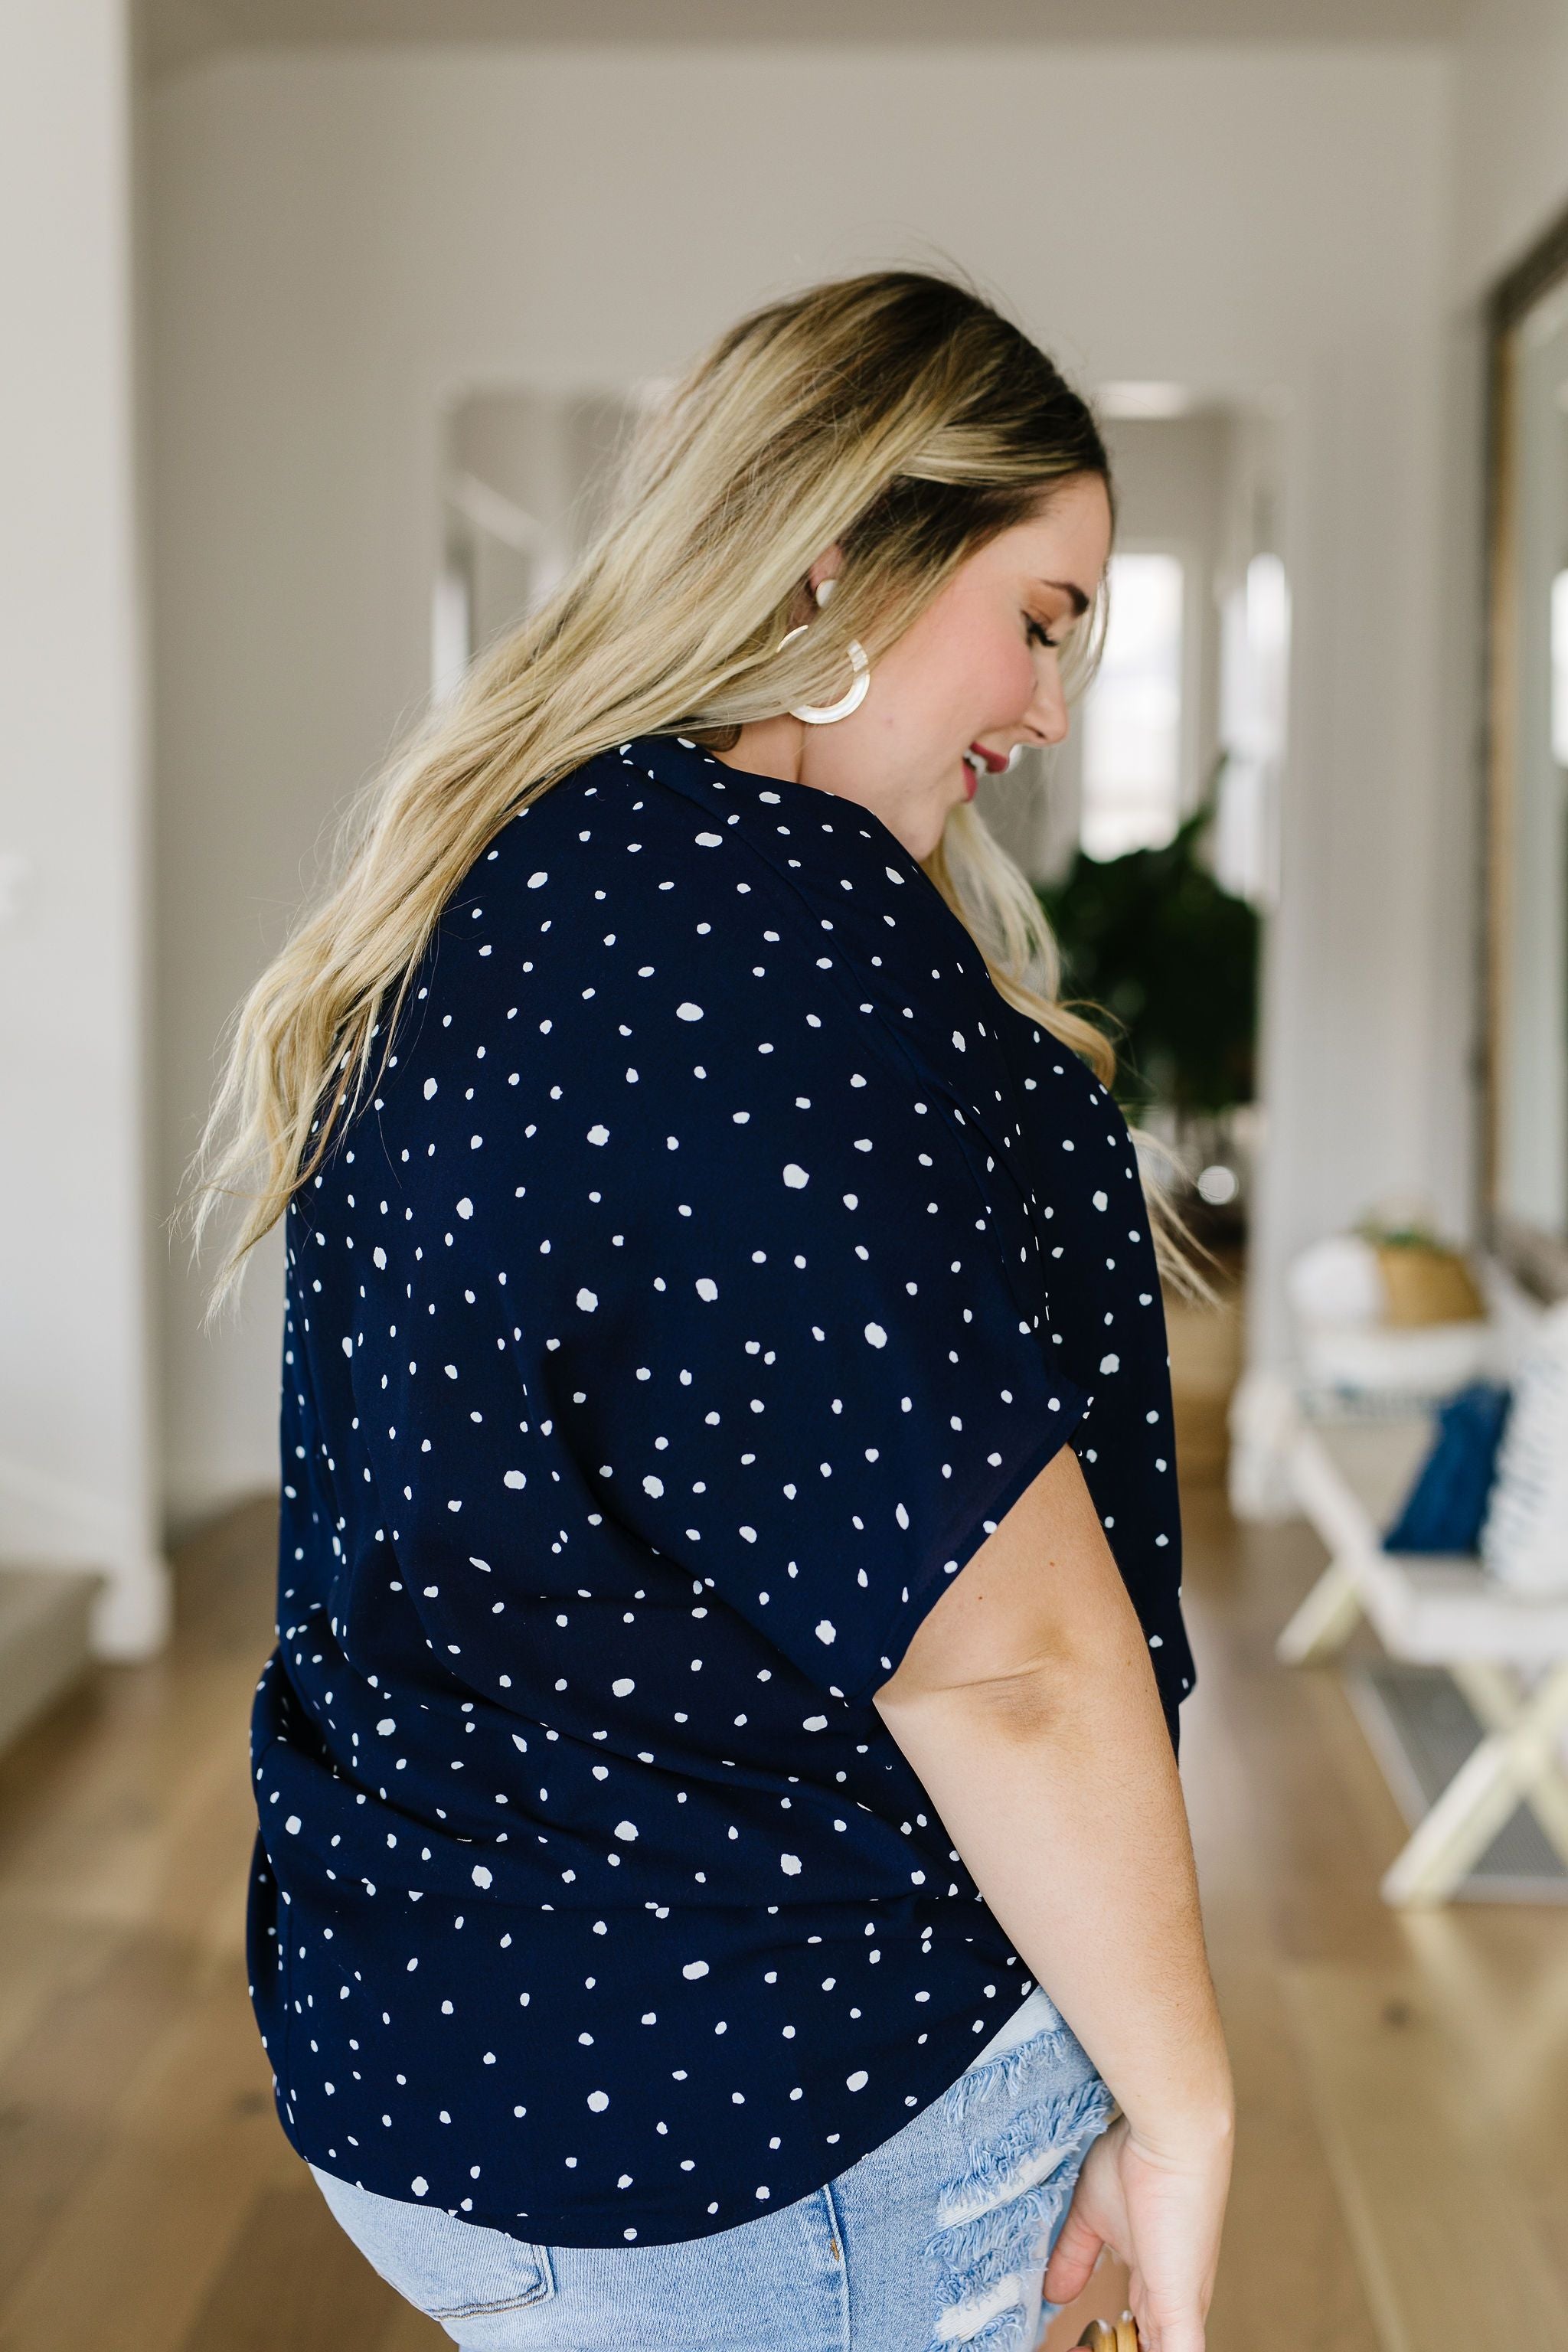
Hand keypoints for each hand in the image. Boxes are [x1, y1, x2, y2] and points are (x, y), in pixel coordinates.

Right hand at [1042, 2109, 1231, 2351]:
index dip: (1109, 2344)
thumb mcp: (1090, 2216)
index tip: (1076, 2345)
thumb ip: (1073, 2256)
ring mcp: (1179, 2307)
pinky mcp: (1181, 2309)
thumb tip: (1052, 2293)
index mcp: (1154, 2281)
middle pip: (1146, 2348)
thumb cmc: (1135, 2159)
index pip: (1138, 2333)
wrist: (1168, 2138)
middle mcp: (1171, 2300)